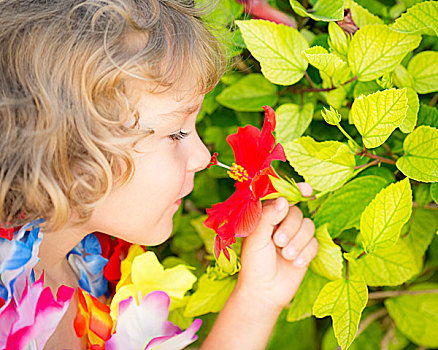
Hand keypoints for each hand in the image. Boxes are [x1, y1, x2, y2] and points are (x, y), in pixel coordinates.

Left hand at [235, 183, 317, 310]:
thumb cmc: (254, 263)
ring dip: (298, 242)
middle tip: (278, 242)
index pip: (281, 198)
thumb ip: (268, 217)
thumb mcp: (256, 238)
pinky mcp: (306, 250)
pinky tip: (295, 263)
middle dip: (290, 228)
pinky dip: (306, 253)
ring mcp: (295, 236)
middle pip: (297, 213)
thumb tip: (284, 200)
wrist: (263, 291)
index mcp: (267, 216)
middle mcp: (281, 223)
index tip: (306, 190)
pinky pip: (315, 243)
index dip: (294, 191)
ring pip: (309, 226)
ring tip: (286, 255)